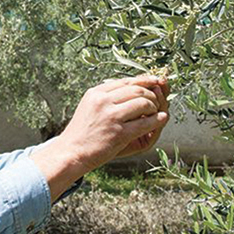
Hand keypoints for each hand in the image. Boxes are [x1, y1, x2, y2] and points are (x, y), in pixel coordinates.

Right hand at [30, 75, 168, 199]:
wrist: (71, 152)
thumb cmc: (83, 132)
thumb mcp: (90, 107)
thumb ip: (108, 97)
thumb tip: (134, 88)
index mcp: (96, 93)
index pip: (126, 81)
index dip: (144, 81)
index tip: (155, 82)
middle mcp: (103, 101)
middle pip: (137, 90)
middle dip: (151, 95)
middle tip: (156, 102)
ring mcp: (111, 117)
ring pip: (143, 103)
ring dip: (154, 107)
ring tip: (155, 112)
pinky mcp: (119, 133)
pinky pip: (145, 123)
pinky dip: (156, 120)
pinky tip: (161, 119)